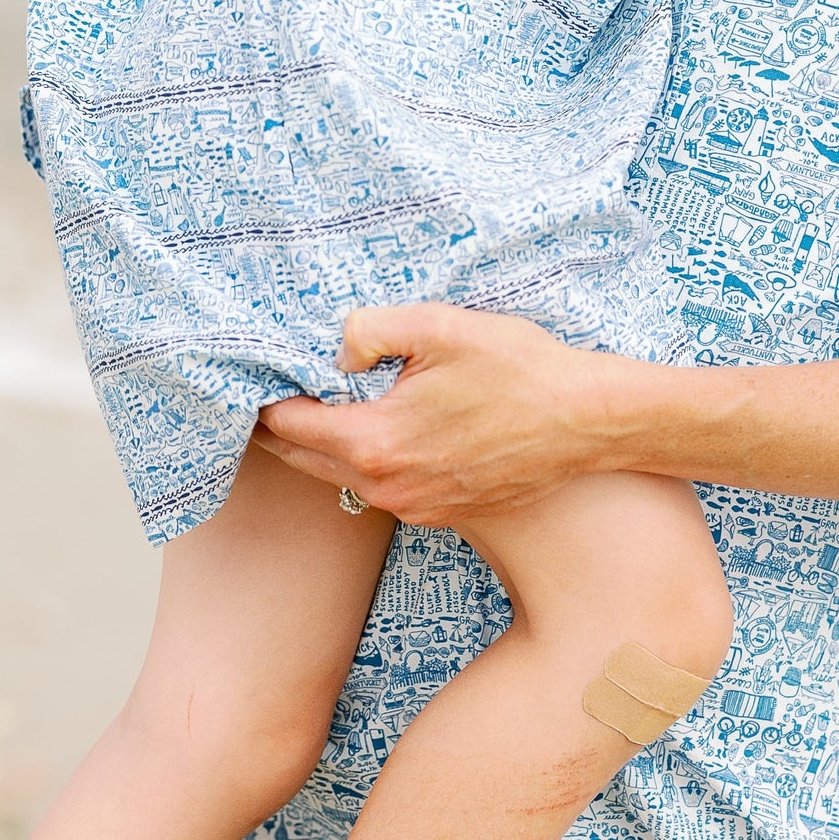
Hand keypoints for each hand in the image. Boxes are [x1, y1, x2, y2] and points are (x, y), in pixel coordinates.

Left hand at [256, 303, 626, 524]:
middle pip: (303, 461)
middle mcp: (387, 487)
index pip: (285, 428)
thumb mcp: (440, 326)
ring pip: (341, 477)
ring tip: (322, 404)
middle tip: (269, 391)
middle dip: (280, 427)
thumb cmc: (521, 370)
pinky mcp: (442, 513)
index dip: (261, 400)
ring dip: (325, 445)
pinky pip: (383, 488)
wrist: (588, 422)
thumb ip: (370, 329)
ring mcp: (415, 507)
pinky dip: (368, 461)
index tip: (250, 375)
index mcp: (375, 442)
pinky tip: (384, 427)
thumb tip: (336, 349)